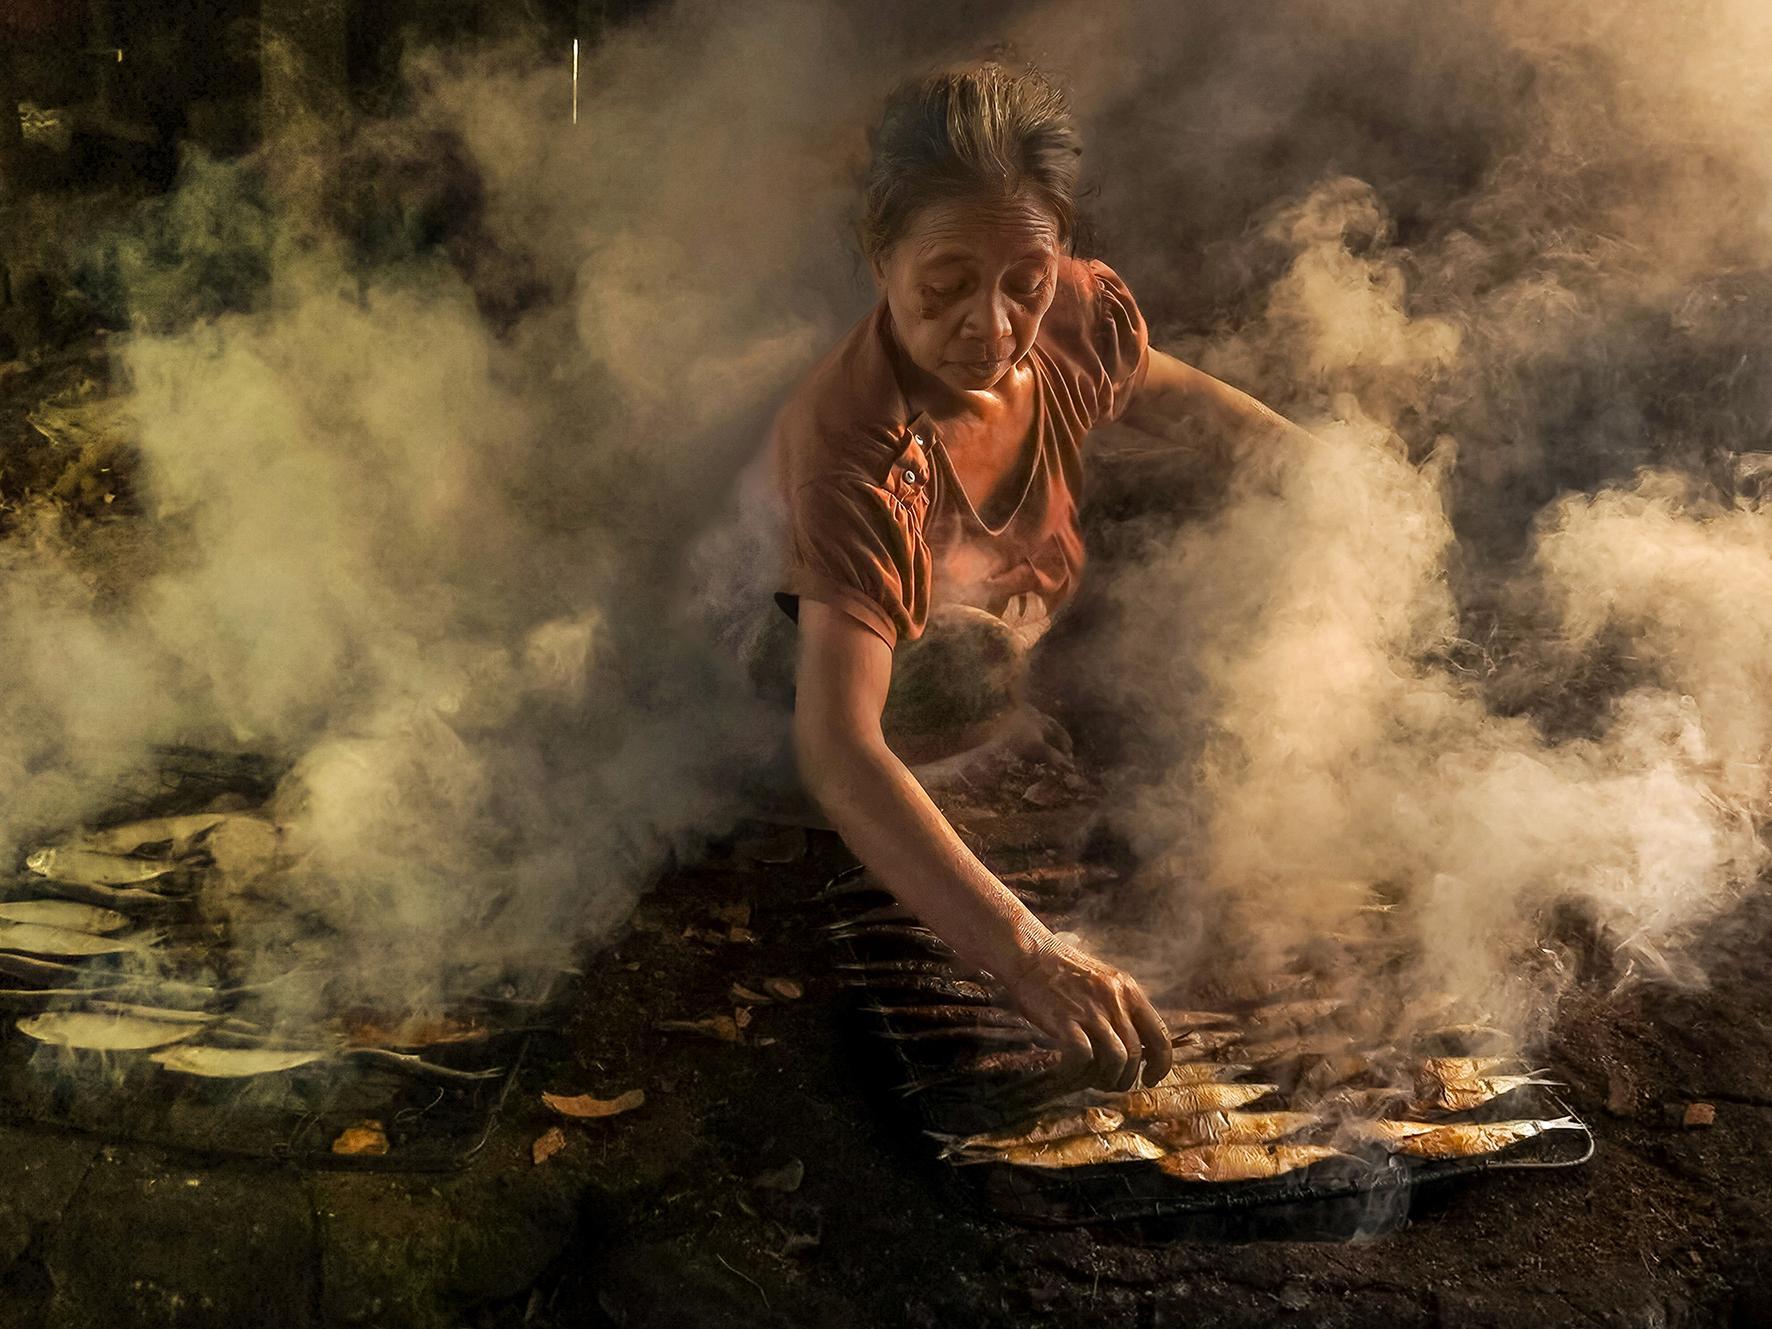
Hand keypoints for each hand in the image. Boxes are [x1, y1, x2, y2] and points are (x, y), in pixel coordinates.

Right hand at [1000, 934, 1173, 1091]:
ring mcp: (1091, 1010)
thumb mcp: (1104, 983)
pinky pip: (1083, 1057)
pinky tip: (1069, 1072)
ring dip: (1105, 1079)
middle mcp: (1115, 1001)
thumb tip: (1136, 1048)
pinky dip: (1078, 1072)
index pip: (1161, 1036)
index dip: (1161, 1065)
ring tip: (1091, 1081)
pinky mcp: (1065, 1019)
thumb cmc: (1064, 973)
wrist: (1030, 954)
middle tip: (1110, 1084)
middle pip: (1136, 1053)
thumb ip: (1121, 1010)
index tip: (1150, 1078)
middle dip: (1125, 1078)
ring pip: (1116, 1059)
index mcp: (1129, 991)